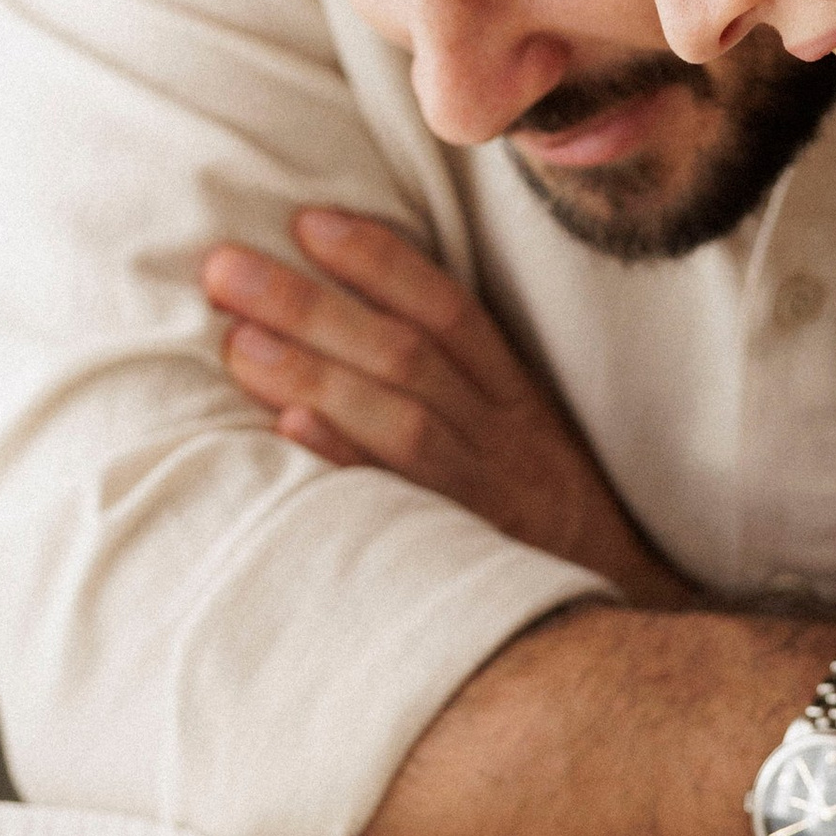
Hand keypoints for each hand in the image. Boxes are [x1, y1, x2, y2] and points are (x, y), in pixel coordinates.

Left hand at [205, 210, 691, 602]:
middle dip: (311, 305)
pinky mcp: (466, 555)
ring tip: (236, 343)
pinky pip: (404, 504)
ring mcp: (485, 497)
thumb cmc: (541, 516)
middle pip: (406, 355)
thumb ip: (456, 383)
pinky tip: (288, 433)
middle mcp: (503, 437)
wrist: (610, 613)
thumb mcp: (520, 437)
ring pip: (403, 420)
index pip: (448, 310)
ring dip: (315, 375)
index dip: (379, 261)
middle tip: (224, 268)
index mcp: (515, 397)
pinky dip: (346, 462)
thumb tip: (347, 318)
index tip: (306, 222)